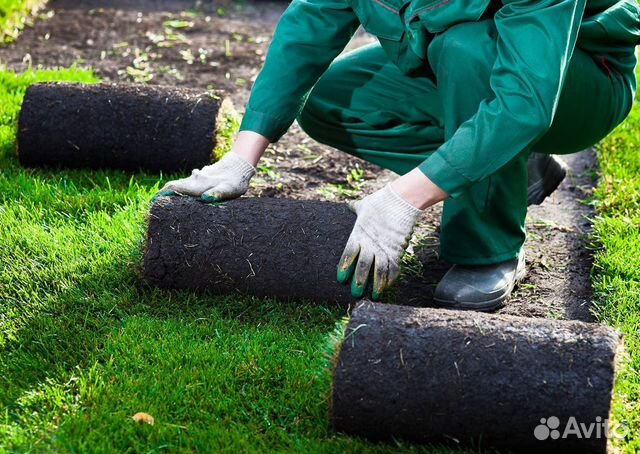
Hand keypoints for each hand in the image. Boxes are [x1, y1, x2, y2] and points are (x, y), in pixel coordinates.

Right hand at [155, 151, 255, 201]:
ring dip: (172, 192)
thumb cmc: (235, 181)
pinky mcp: (202, 176)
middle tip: (155, 206)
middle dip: (163, 194)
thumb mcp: (228, 190)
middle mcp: (194, 179)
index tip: (152, 203)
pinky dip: (182, 189)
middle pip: (174, 186)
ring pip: (181, 184)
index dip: (161, 195)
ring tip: (167, 204)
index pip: (173, 188)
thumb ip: (217, 194)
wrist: (240, 166)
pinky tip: (185, 196)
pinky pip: (188, 183)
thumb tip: (205, 198)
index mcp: (197, 185)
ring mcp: (198, 176)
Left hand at [337, 184, 422, 299]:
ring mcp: (385, 248)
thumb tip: (349, 206)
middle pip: (362, 266)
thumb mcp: (364, 205)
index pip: (349, 254)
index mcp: (359, 234)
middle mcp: (371, 244)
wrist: (402, 199)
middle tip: (355, 293)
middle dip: (359, 281)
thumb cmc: (380, 201)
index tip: (341, 279)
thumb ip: (355, 209)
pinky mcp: (398, 250)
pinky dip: (391, 278)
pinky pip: (394, 268)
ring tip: (373, 296)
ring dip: (376, 285)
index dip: (344, 267)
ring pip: (379, 271)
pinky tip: (388, 286)